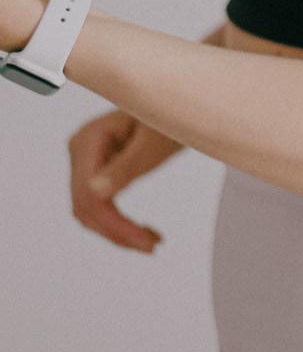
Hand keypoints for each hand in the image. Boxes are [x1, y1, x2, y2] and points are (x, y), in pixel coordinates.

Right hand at [69, 108, 182, 253]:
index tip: (147, 241)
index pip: (91, 194)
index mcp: (89, 139)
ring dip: (116, 231)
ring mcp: (85, 159)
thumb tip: (95, 192)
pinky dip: (117, 222)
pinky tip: (141, 232)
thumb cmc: (167, 116)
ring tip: (150, 242)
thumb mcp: (154, 141)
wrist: (174, 104)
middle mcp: (80, 149)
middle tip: (151, 246)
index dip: (116, 224)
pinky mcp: (95, 167)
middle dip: (117, 232)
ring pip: (89, 210)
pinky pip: (98, 203)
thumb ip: (127, 165)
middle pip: (85, 206)